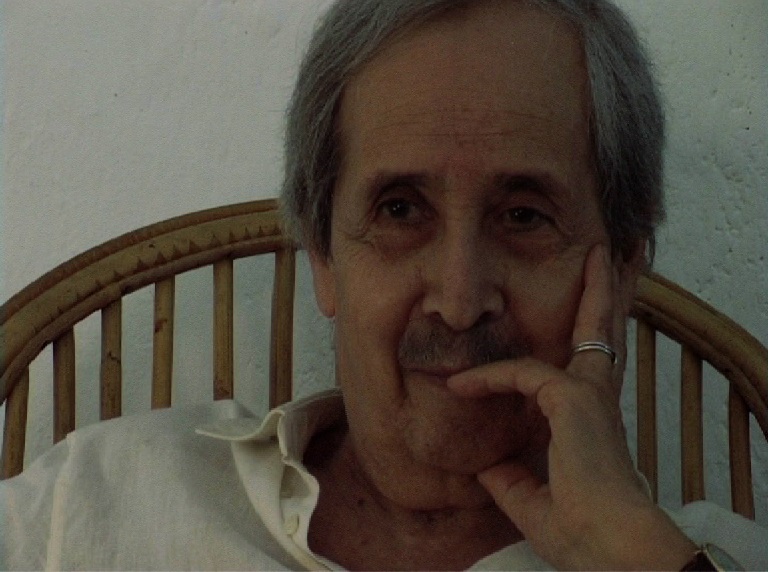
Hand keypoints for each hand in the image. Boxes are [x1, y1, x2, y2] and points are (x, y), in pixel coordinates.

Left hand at [448, 245, 696, 569]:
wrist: (606, 550)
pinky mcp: (573, 400)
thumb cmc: (581, 533)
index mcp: (591, 419)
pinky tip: (458, 385)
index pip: (584, 367)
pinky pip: (520, 374)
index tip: (568, 325)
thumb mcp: (530, 499)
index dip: (574, 344)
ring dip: (588, 293)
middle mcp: (596, 398)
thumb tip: (484, 465)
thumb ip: (508, 476)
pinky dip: (487, 377)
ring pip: (585, 329)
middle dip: (605, 294)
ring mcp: (589, 394)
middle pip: (603, 333)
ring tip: (592, 260)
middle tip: (606, 260)